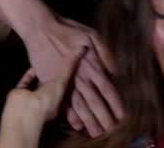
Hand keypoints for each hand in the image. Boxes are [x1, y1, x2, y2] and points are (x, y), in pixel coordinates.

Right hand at [1, 48, 85, 141]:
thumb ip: (69, 67)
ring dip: (42, 73)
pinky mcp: (20, 92)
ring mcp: (32, 98)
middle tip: (60, 59)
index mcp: (58, 103)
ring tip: (48, 59)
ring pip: (39, 83)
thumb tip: (82, 48)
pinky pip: (26, 80)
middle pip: (52, 86)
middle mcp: (46, 101)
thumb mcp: (61, 83)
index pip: (66, 90)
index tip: (75, 66)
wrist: (24, 110)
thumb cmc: (47, 100)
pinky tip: (34, 64)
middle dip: (55, 75)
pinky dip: (29, 73)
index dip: (70, 79)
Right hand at [22, 13, 122, 136]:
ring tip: (96, 133)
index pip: (108, 89)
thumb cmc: (68, 30)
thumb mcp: (93, 35)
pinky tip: (76, 125)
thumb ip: (106, 54)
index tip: (122, 116)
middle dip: (104, 118)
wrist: (42, 30)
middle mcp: (81, 78)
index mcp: (92, 66)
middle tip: (112, 131)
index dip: (115, 104)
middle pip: (95, 102)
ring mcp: (66, 82)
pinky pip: (63, 103)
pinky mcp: (53, 84)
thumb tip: (114, 71)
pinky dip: (70, 115)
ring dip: (89, 121)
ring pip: (81, 106)